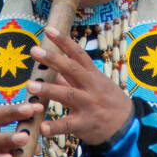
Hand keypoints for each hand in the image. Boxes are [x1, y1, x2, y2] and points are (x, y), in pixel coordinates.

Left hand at [28, 26, 134, 146]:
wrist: (127, 125)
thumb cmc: (107, 101)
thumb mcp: (94, 84)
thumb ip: (71, 77)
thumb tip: (51, 66)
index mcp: (92, 74)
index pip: (78, 54)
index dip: (64, 41)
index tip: (48, 29)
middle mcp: (91, 87)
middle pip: (72, 69)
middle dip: (53, 59)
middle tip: (34, 50)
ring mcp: (88, 105)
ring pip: (68, 94)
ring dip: (48, 89)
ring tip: (29, 86)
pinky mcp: (85, 124)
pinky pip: (68, 125)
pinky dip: (55, 127)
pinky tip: (42, 127)